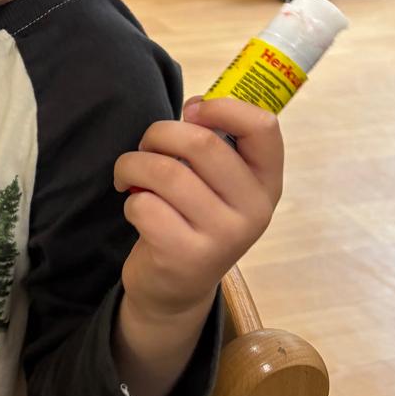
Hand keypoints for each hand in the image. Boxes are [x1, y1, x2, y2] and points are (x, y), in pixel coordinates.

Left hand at [114, 97, 282, 325]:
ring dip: (132, 165)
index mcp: (266, 183)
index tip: (192, 112)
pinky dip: (131, 200)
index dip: (223, 107)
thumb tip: (195, 107)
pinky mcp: (187, 256)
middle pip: (200, 143)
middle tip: (145, 147)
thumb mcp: (218, 185)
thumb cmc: (192, 218)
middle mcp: (254, 210)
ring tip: (128, 175)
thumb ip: (214, 143)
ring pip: (165, 172)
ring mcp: (223, 237)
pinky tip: (137, 209)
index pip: (263, 126)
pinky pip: (145, 205)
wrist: (176, 289)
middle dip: (158, 134)